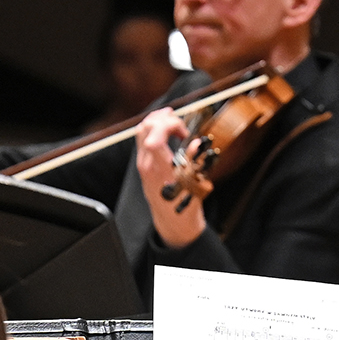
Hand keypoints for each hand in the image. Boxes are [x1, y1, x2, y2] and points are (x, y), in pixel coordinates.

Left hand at [133, 107, 207, 248]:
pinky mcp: (143, 163)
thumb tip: (196, 143)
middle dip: (164, 118)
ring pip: (141, 130)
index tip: (184, 130)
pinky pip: (143, 138)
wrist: (171, 220)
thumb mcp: (195, 185)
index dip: (168, 126)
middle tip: (180, 123)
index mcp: (160, 171)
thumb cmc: (184, 205)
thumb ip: (195, 163)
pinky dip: (154, 128)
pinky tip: (167, 129)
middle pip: (145, 128)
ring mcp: (142, 163)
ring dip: (157, 120)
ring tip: (174, 120)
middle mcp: (147, 165)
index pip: (153, 140)